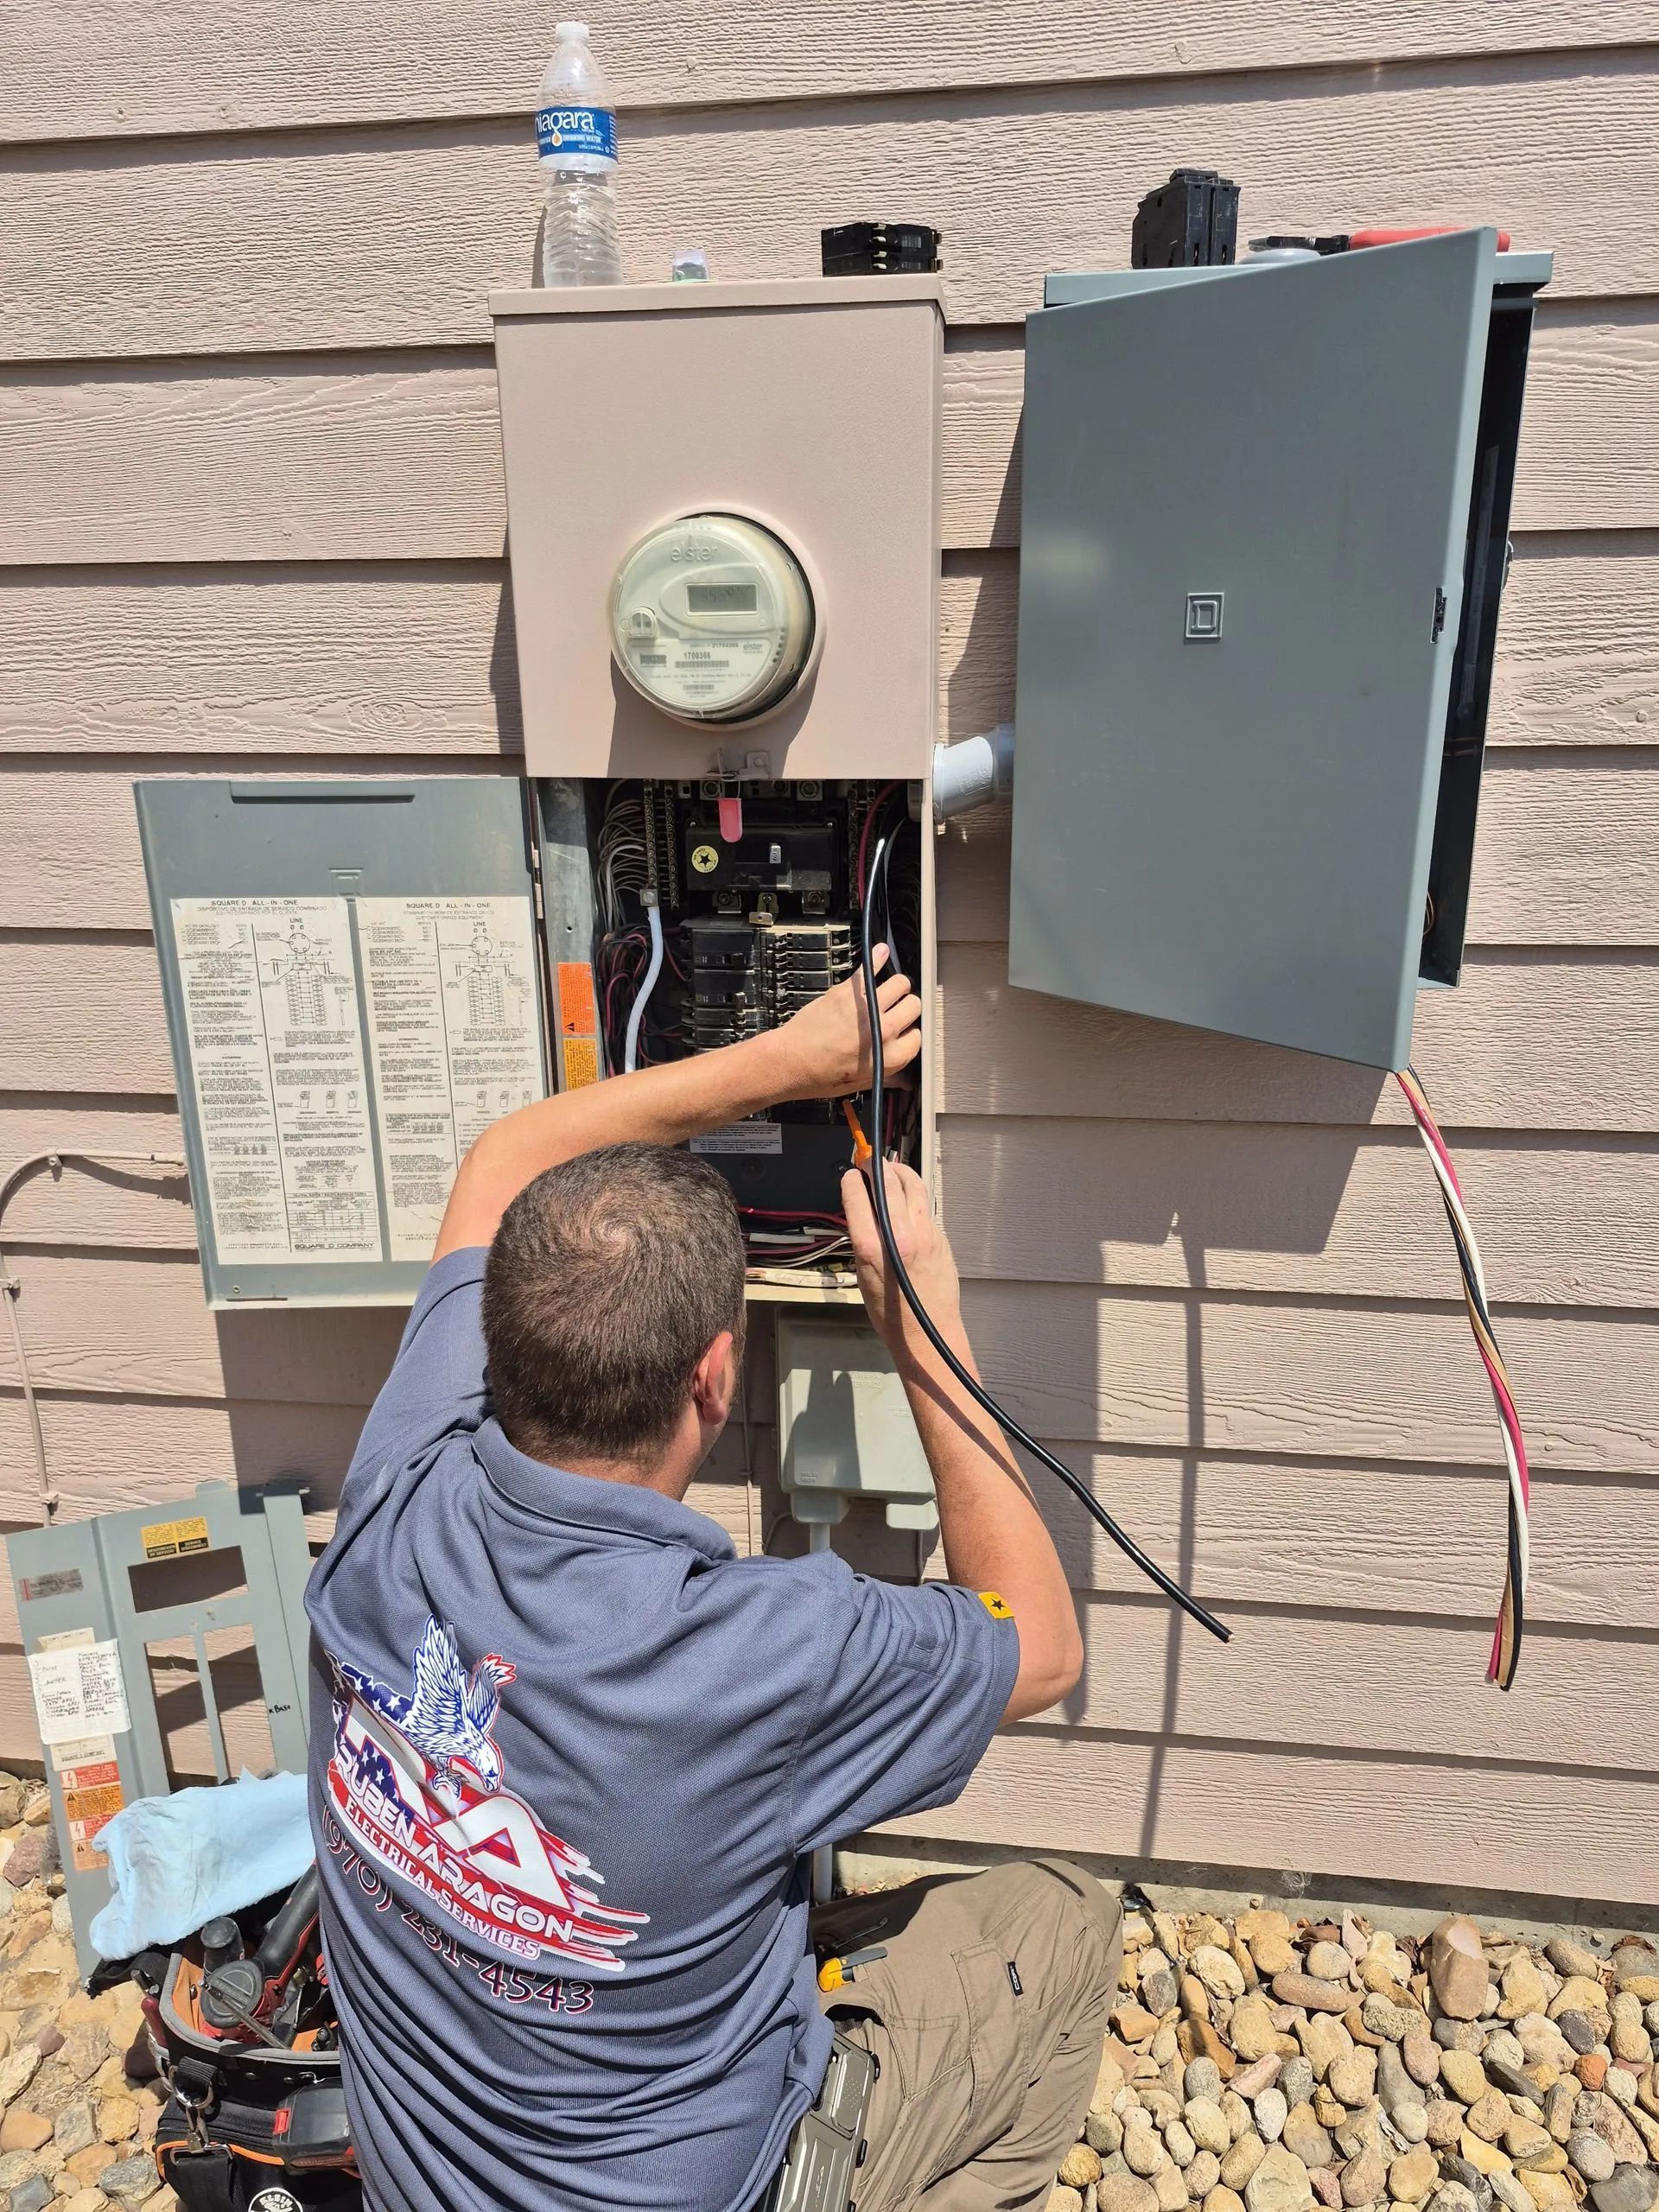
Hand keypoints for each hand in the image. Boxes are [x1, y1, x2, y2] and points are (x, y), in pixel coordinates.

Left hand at [770, 949, 920, 1101]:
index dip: (908, 1031)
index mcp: (890, 1056)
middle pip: (913, 1006)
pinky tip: (881, 952)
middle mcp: (884, 1030)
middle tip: (895, 1008)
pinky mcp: (848, 993)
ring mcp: (867, 1008)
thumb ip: (889, 1076)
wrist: (790, 1062)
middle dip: (906, 1006)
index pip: (917, 1034)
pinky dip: (877, 958)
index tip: (900, 1029)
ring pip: (900, 984)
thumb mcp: (862, 1084)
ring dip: (897, 985)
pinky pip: (871, 970)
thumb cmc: (821, 1076)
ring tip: (888, 989)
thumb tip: (906, 1080)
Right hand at [840, 1158, 961, 1365]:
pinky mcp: (941, 1237)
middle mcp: (901, 1234)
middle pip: (889, 1182)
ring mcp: (926, 1233)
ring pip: (914, 1186)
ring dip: (900, 1172)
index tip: (851, 1174)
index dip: (852, 1180)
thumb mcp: (861, 1275)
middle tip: (868, 1161)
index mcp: (873, 1247)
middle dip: (876, 1166)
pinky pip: (924, 1207)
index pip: (858, 1196)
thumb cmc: (889, 1312)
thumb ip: (863, 1238)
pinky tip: (906, 1200)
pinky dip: (913, 1197)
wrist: (928, 1332)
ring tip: (890, 1169)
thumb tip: (862, 1209)